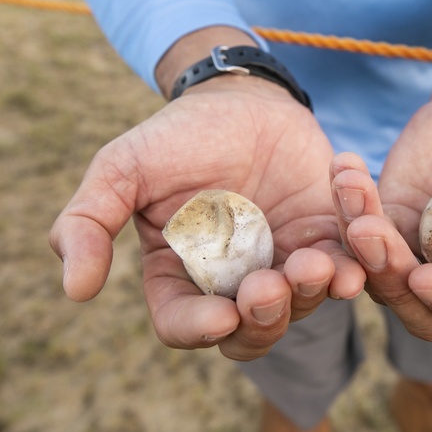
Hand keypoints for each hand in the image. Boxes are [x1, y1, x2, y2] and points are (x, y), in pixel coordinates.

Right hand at [51, 74, 363, 360]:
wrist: (243, 99)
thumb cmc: (177, 135)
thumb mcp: (121, 169)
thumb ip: (88, 222)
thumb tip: (73, 290)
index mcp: (180, 277)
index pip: (184, 323)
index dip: (199, 329)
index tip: (221, 316)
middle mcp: (234, 284)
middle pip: (252, 333)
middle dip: (265, 319)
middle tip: (272, 286)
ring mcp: (284, 265)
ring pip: (304, 305)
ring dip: (312, 291)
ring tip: (317, 262)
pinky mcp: (328, 240)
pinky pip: (348, 265)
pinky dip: (356, 261)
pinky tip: (357, 239)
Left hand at [331, 70, 431, 344]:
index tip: (430, 279)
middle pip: (427, 315)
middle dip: (396, 283)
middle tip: (372, 234)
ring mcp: (424, 262)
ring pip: (383, 282)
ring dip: (361, 247)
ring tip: (354, 193)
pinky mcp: (389, 232)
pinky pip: (358, 239)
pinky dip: (346, 209)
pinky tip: (346, 168)